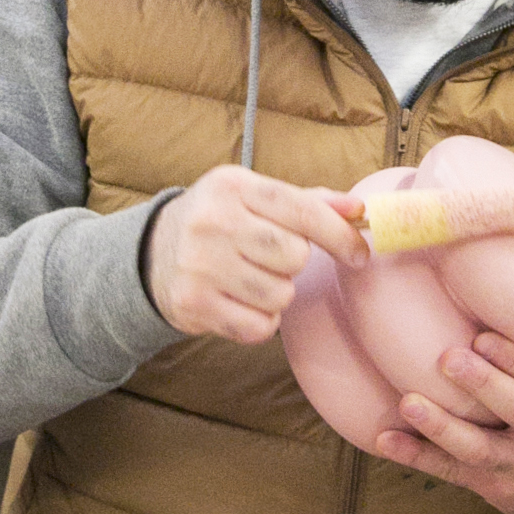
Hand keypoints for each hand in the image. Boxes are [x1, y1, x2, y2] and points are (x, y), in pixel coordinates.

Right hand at [142, 166, 367, 345]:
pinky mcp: (193, 303)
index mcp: (233, 186)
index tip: (359, 254)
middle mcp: (213, 221)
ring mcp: (199, 264)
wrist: (153, 253)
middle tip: (270, 259)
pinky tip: (239, 303)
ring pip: (280, 295)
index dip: (339, 234)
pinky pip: (258, 327)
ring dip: (276, 294)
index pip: (302, 209)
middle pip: (294, 256)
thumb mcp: (255, 198)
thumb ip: (309, 202)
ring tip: (251, 280)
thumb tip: (359, 210)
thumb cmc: (221, 221)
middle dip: (293, 263)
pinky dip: (260, 323)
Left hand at [373, 333, 513, 513]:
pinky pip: (452, 471)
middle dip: (485, 385)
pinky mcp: (491, 484)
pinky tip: (386, 440)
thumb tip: (504, 272)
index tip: (484, 337)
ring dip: (442, 425)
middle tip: (448, 358)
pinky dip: (418, 456)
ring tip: (408, 401)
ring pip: (481, 448)